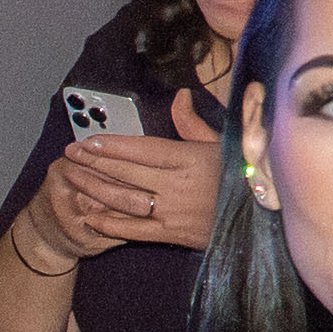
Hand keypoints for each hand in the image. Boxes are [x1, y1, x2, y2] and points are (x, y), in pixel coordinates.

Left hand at [49, 100, 226, 251]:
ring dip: (95, 190)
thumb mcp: (220, 144)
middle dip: (94, 163)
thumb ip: (193, 123)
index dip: (111, 146)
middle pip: (127, 173)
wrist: (262, 218)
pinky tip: (90, 217)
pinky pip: (135, 230)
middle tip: (70, 156)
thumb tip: (180, 96)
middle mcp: (178, 185)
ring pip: (125, 200)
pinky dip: (110, 224)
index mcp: (189, 158)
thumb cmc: (242, 174)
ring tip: (73, 180)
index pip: (141, 150)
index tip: (87, 141)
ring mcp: (174, 212)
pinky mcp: (174, 235)